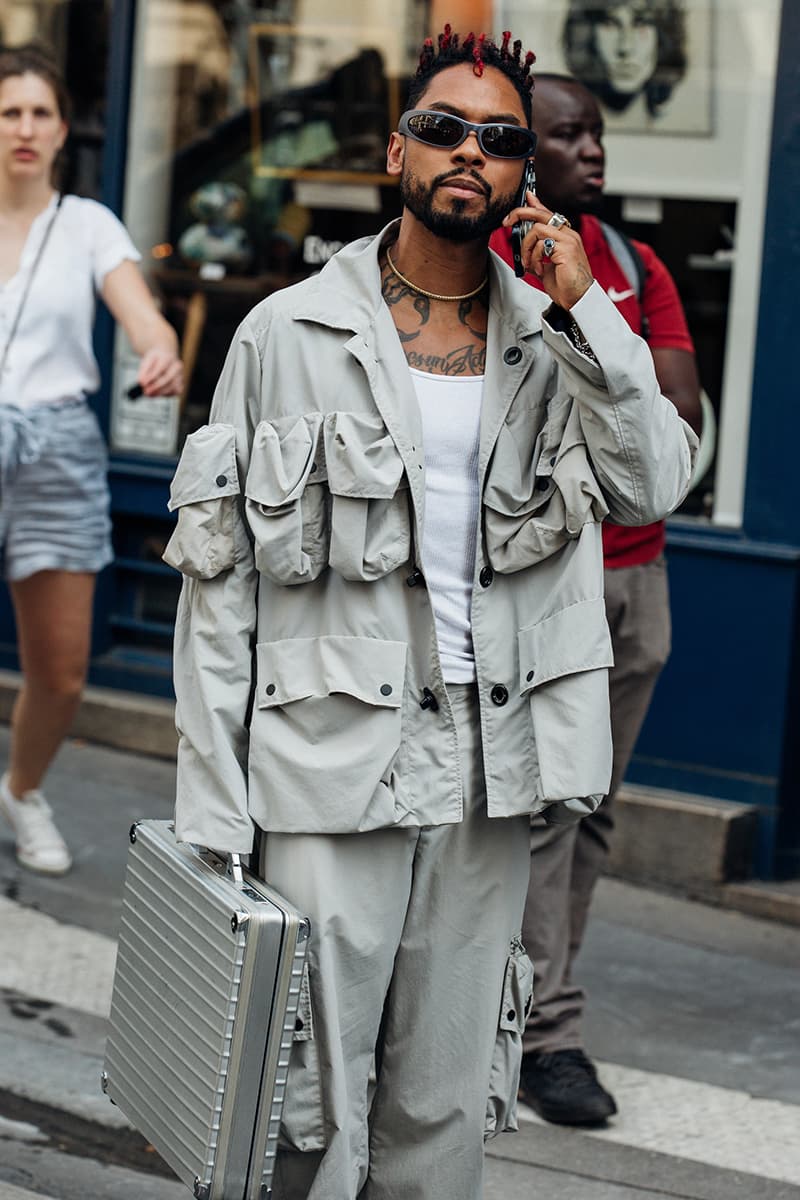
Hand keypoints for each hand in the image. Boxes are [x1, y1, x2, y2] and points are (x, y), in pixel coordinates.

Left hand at [136, 347, 183, 397]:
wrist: (165, 356)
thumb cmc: (155, 360)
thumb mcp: (147, 361)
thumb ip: (143, 371)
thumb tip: (141, 382)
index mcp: (167, 357)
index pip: (161, 368)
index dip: (151, 377)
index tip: (142, 384)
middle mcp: (176, 367)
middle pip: (168, 378)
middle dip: (156, 386)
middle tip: (146, 392)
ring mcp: (180, 376)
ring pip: (172, 386)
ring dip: (160, 392)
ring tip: (149, 394)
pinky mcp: (181, 384)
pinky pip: (175, 391)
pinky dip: (165, 394)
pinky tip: (156, 393)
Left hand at [502, 193, 593, 308]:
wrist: (578, 299)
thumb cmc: (565, 285)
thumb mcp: (545, 264)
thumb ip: (536, 252)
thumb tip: (524, 244)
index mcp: (565, 236)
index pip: (548, 214)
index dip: (535, 204)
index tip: (525, 197)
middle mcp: (568, 234)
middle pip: (542, 213)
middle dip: (521, 213)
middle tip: (507, 221)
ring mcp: (569, 240)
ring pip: (537, 229)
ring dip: (526, 247)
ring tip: (528, 263)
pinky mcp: (566, 248)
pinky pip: (541, 244)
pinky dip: (534, 257)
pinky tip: (540, 269)